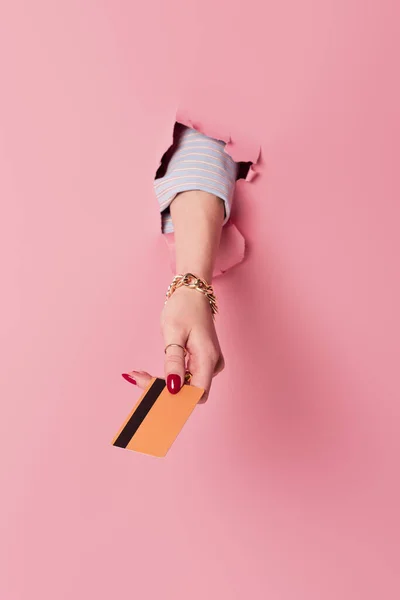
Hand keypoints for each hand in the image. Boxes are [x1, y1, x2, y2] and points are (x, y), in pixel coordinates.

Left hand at [122, 286, 224, 401]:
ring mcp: (209, 364)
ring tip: (139, 375)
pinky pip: (186, 378)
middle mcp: (212, 365)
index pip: (196, 393)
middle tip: (137, 379)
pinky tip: (150, 373)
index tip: (150, 391)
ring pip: (186, 386)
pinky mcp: (202, 362)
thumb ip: (174, 361)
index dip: (175, 397)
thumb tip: (173, 388)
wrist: (193, 293)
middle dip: (163, 391)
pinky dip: (168, 377)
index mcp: (208, 358)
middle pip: (190, 392)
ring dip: (163, 385)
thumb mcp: (173, 332)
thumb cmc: (184, 308)